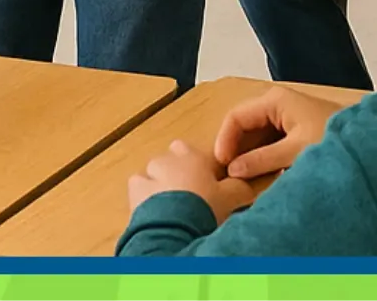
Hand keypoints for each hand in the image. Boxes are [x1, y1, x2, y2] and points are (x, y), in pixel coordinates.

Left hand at [127, 139, 253, 220]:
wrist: (175, 228)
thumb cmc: (205, 207)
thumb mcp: (231, 198)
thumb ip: (238, 188)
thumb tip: (245, 184)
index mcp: (189, 155)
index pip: (187, 149)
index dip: (193, 164)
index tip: (201, 180)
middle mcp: (164, 161)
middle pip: (167, 162)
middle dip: (173, 175)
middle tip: (187, 196)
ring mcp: (145, 178)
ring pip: (148, 178)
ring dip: (155, 188)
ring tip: (168, 209)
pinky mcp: (132, 198)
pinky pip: (137, 197)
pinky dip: (143, 204)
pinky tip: (154, 216)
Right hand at [213, 85, 341, 178]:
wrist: (368, 141)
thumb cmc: (334, 138)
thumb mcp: (296, 151)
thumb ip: (263, 160)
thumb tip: (233, 171)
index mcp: (275, 100)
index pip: (236, 117)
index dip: (224, 140)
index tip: (221, 167)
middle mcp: (277, 104)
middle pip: (244, 126)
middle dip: (235, 150)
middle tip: (228, 177)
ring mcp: (286, 116)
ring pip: (256, 136)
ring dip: (249, 156)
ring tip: (242, 180)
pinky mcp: (294, 130)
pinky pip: (269, 143)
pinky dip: (262, 158)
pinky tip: (261, 175)